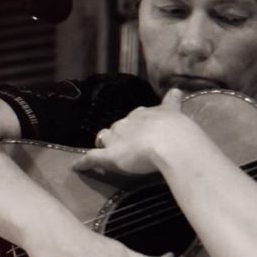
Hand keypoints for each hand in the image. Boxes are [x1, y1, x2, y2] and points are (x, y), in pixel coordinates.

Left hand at [72, 89, 198, 176]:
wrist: (171, 143)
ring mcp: (116, 139)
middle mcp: (128, 122)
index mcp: (145, 113)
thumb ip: (173, 103)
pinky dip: (84, 163)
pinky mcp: (108, 156)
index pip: (138, 115)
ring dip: (105, 142)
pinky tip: (77, 166)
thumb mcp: (177, 112)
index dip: (138, 122)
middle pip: (119, 126)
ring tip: (107, 150)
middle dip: (121, 133)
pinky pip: (92, 158)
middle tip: (130, 144)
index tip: (142, 127)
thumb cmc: (179, 130)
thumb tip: (176, 90)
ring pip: (105, 137)